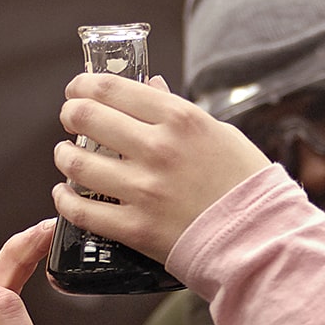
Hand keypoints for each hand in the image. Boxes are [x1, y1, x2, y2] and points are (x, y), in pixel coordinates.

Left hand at [53, 74, 269, 263]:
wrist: (259, 239)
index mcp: (180, 119)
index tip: (79, 90)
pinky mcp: (136, 228)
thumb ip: (179, 111)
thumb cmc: (246, 185)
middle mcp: (157, 149)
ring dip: (65, 156)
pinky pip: (82, 210)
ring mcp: (144, 190)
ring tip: (68, 157)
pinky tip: (65, 194)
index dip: (84, 85)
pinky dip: (65, 200)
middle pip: (87, 118)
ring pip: (77, 163)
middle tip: (72, 120)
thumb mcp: (220, 135)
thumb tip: (150, 86)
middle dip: (71, 115)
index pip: (113, 88)